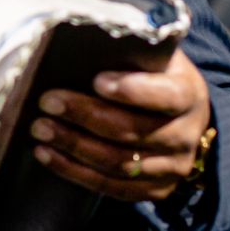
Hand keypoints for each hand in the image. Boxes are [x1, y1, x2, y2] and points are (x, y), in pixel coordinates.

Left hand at [29, 48, 211, 201]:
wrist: (185, 119)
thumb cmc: (157, 77)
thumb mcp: (157, 58)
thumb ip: (133, 52)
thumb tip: (86, 40)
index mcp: (189, 94)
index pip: (164, 95)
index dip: (131, 90)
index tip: (95, 80)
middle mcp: (186, 135)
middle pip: (132, 131)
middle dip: (85, 115)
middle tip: (48, 101)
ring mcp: (173, 167)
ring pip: (119, 163)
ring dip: (73, 146)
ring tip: (40, 129)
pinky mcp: (156, 190)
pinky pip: (112, 187)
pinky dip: (74, 172)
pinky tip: (47, 155)